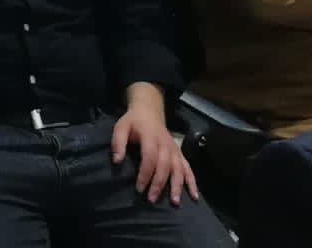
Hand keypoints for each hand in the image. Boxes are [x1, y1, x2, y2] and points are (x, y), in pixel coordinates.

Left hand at [112, 85, 196, 204]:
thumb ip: (118, 143)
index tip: (139, 188)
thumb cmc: (133, 122)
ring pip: (179, 169)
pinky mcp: (180, 153)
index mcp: (151, 138)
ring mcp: (175, 150)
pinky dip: (193, 182)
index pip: (150, 158)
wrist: (149, 111)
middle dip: (159, 184)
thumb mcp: (121, 127)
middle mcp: (166, 145)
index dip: (145, 174)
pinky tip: (194, 196)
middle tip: (152, 199)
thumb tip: (116, 161)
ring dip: (177, 186)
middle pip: (165, 167)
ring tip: (174, 202)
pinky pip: (188, 168)